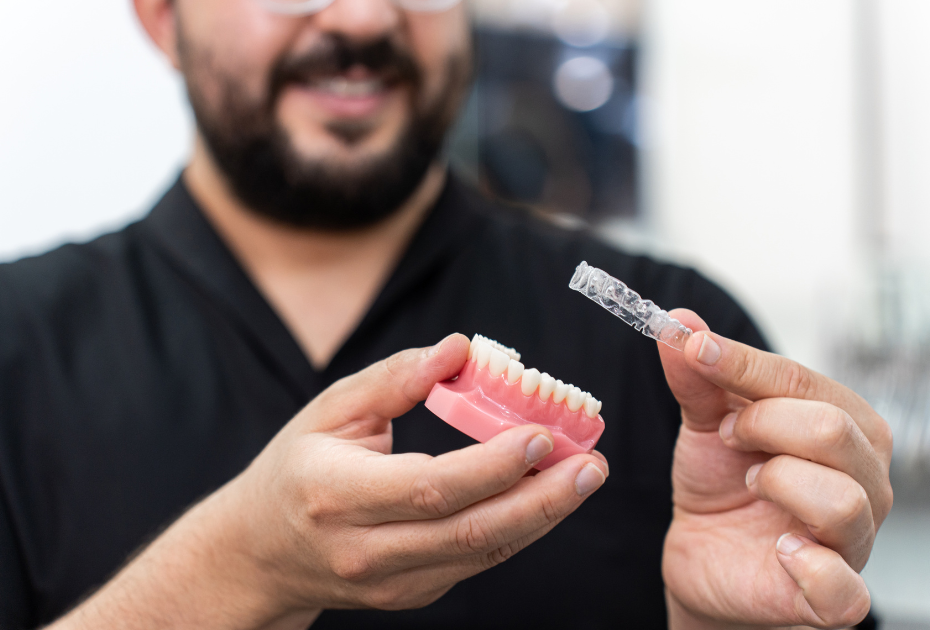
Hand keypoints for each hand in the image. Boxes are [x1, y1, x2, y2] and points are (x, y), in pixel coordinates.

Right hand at [53, 334, 607, 629]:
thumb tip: (460, 348)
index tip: (543, 434)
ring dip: (541, 516)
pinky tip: (545, 497)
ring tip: (584, 478)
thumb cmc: (296, 469)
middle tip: (591, 465)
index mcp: (337, 495)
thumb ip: (395, 378)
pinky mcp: (411, 595)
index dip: (492, 466)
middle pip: (470, 532)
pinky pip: (475, 562)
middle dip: (541, 500)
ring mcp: (391, 582)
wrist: (262, 552)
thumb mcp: (330, 409)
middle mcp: (366, 550)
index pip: (429, 488)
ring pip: (482, 555)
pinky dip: (516, 530)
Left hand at [659, 311, 892, 629]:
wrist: (705, 554)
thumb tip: (680, 322)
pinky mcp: (832, 596)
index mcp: (844, 423)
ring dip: (777, 482)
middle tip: (727, 437)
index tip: (693, 350)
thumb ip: (698, 376)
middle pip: (831, 430)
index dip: (742, 364)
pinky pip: (843, 588)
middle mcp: (865, 477)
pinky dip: (809, 568)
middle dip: (760, 424)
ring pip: (841, 498)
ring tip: (749, 483)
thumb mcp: (705, 423)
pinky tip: (779, 550)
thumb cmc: (722, 483)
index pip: (802, 380)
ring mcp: (855, 539)